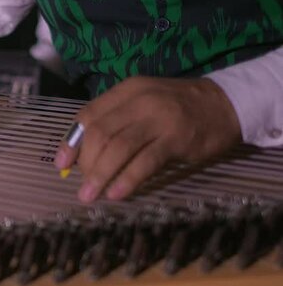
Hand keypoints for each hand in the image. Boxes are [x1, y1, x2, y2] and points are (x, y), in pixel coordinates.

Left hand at [55, 76, 240, 202]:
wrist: (224, 104)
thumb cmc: (176, 108)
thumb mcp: (142, 103)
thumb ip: (115, 121)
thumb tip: (82, 155)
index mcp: (126, 91)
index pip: (88, 115)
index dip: (71, 142)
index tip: (61, 165)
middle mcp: (139, 101)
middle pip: (99, 133)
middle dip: (85, 162)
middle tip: (83, 185)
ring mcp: (158, 119)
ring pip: (118, 148)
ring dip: (99, 175)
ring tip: (90, 195)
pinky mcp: (176, 139)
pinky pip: (144, 162)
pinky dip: (127, 179)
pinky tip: (116, 194)